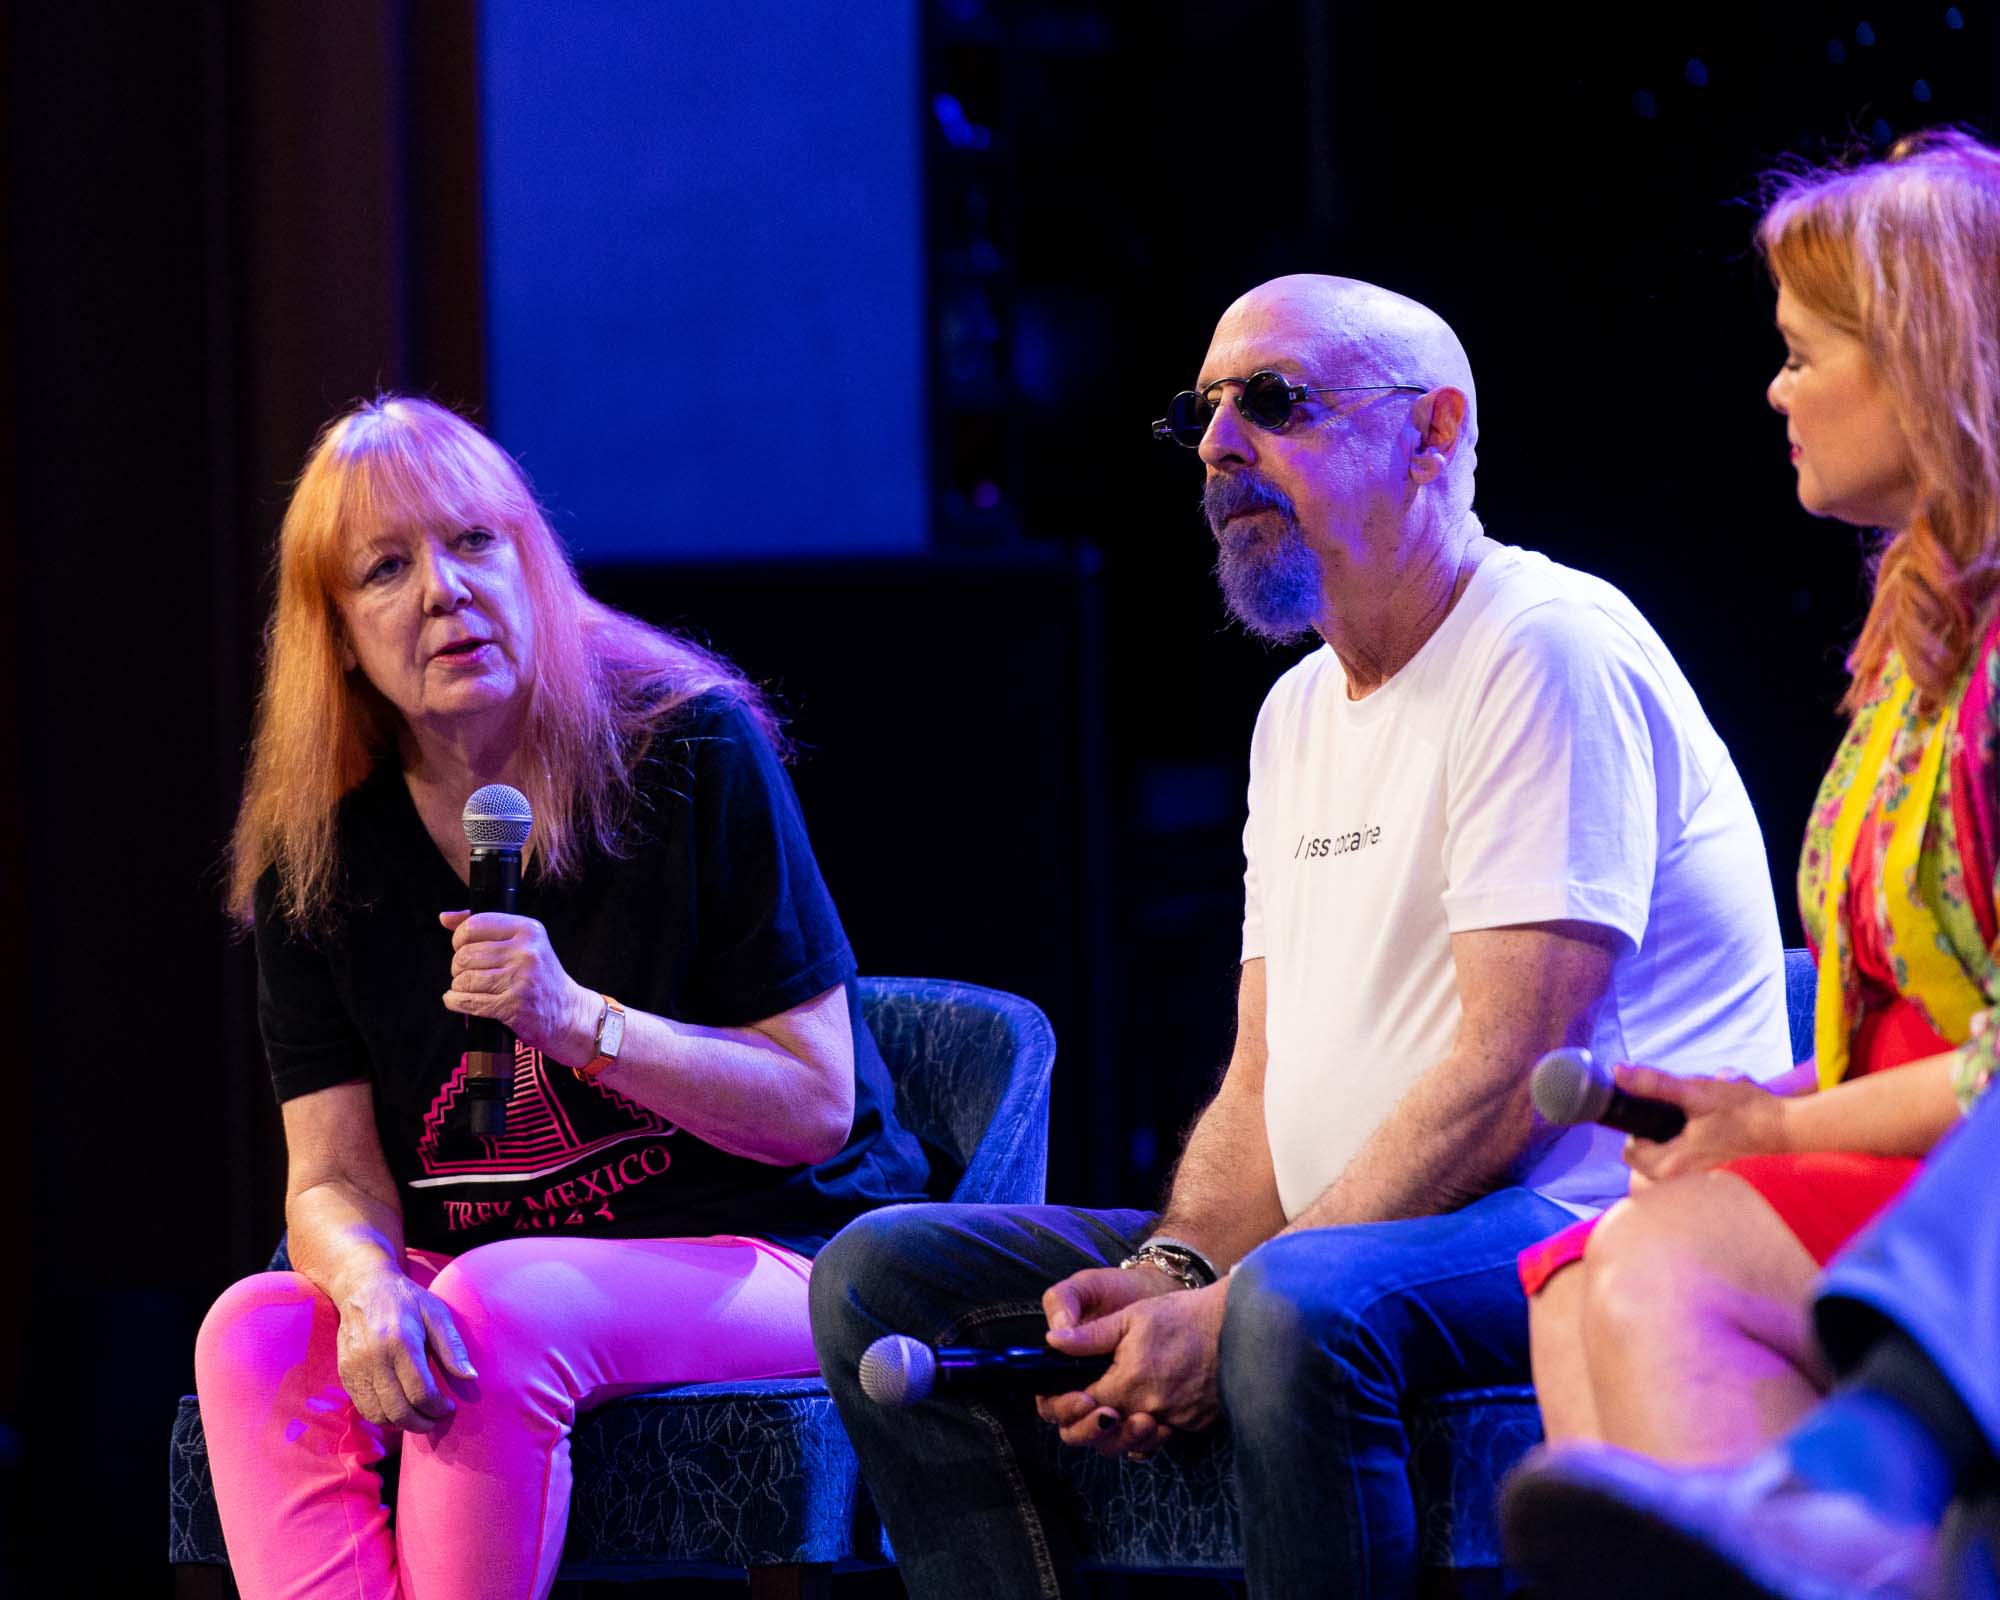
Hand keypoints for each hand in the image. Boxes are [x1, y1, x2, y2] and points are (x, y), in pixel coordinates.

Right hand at [333, 1267, 477, 1432]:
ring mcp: (355, 1368)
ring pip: (378, 1415)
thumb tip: (471, 1377)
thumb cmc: (406, 1300)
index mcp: (401, 1342)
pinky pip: (363, 1408)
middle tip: (436, 1419)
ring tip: (419, 1416)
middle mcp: (374, 1358)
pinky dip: (382, 1416)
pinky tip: (398, 1408)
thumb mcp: (436, 1313)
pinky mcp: (345, 1374)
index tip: (449, 1407)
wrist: (363, 1287)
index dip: (437, 1407)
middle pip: (398, 1410)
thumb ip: (452, 1347)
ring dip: (401, 1424)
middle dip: (421, 1422)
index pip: (420, 1392)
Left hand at [439, 909, 593, 1062]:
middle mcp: (526, 952)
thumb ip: (485, 927)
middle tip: (468, 974)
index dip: (460, 939)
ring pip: (464, 979)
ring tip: (471, 989)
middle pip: (466, 955)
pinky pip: (468, 1001)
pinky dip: (456, 1002)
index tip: (464, 949)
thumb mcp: (523, 944)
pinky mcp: (513, 1005)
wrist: (568, 1013)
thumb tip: (445, 917)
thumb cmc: (541, 978)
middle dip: (459, 967)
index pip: (474, 925)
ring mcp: (521, 979)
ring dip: (459, 987)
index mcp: (528, 930)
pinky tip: (458, 1000)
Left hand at [1037, 1271, 1229, 1458]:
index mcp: (1128, 1383)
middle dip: (1090, 1427)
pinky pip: (1161, 1438)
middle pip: (1104, 1439)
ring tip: (1118, 1411)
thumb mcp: (1131, 1316)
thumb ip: (1090, 1336)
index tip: (1074, 1394)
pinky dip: (1149, 1431)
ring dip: (1120, 1433)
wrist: (1235, 1323)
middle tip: (1091, 1406)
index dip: (1070, 1405)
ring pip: (1133, 1445)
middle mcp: (1150, 1410)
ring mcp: (1174, 1421)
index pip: (1082, 1410)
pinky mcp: (1193, 1424)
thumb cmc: (1183, 1316)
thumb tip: (1053, 1342)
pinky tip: (1146, 1412)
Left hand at [1618, 1063, 1789, 1182]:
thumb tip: (1618, 1073)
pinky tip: (1702, 1121)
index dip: (1635, 1126)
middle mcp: (1680, 1177)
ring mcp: (1695, 1174)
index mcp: (1670, 1166)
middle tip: (1676, 1109)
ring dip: (1668, 1129)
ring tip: (1692, 1113)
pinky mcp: (1707, 1167)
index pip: (1630, 1151)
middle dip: (1652, 1127)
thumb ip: (1654, 1084)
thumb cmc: (1743, 1111)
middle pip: (1645, 1151)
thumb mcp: (1695, 1092)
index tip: (1652, 1109)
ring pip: (1662, 1150)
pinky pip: (1680, 1151)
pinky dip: (1683, 1135)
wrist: (1783, 1126)